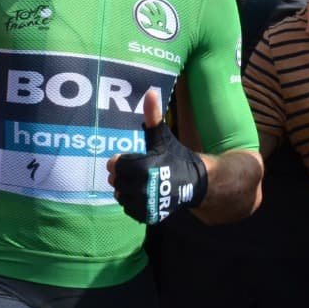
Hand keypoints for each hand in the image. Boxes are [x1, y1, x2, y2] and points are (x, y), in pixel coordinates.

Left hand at [106, 88, 207, 223]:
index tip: (129, 159)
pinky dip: (131, 202)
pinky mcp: (148, 215)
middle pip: (116, 181)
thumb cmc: (175, 156)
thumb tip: (150, 92)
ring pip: (120, 196)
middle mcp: (143, 188)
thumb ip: (153, 116)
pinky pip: (128, 209)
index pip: (115, 165)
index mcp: (144, 167)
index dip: (120, 161)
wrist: (193, 182)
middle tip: (133, 170)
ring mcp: (146, 204)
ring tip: (137, 181)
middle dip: (122, 174)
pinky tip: (141, 194)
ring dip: (125, 188)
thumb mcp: (162, 137)